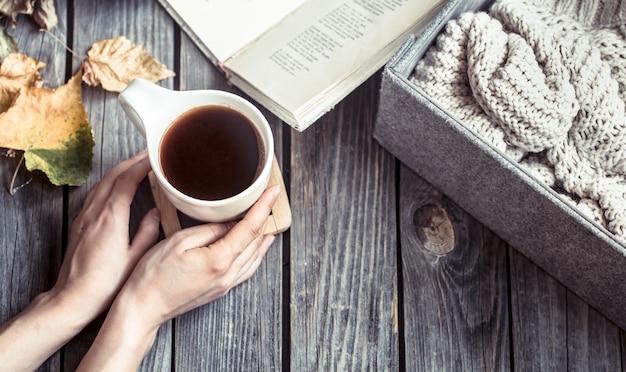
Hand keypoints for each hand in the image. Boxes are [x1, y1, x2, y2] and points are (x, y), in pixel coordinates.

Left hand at [50, 150, 160, 322]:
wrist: (72, 298)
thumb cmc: (105, 285)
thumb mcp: (135, 259)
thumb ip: (148, 232)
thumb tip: (155, 213)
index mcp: (111, 219)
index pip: (127, 180)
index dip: (142, 164)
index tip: (155, 157)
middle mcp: (95, 213)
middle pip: (113, 176)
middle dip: (132, 161)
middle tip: (149, 155)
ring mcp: (84, 217)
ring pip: (102, 183)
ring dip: (120, 170)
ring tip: (136, 165)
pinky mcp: (80, 224)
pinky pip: (95, 194)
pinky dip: (110, 183)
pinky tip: (118, 186)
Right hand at [77, 184, 280, 370]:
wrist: (143, 308)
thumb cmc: (153, 276)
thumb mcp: (178, 242)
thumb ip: (209, 230)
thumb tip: (229, 223)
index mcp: (219, 260)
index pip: (251, 228)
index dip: (264, 207)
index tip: (273, 191)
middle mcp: (228, 274)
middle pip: (256, 241)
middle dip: (265, 217)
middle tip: (269, 198)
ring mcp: (225, 284)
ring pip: (255, 256)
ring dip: (263, 235)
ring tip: (267, 217)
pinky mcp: (220, 289)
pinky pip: (247, 268)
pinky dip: (256, 253)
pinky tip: (257, 246)